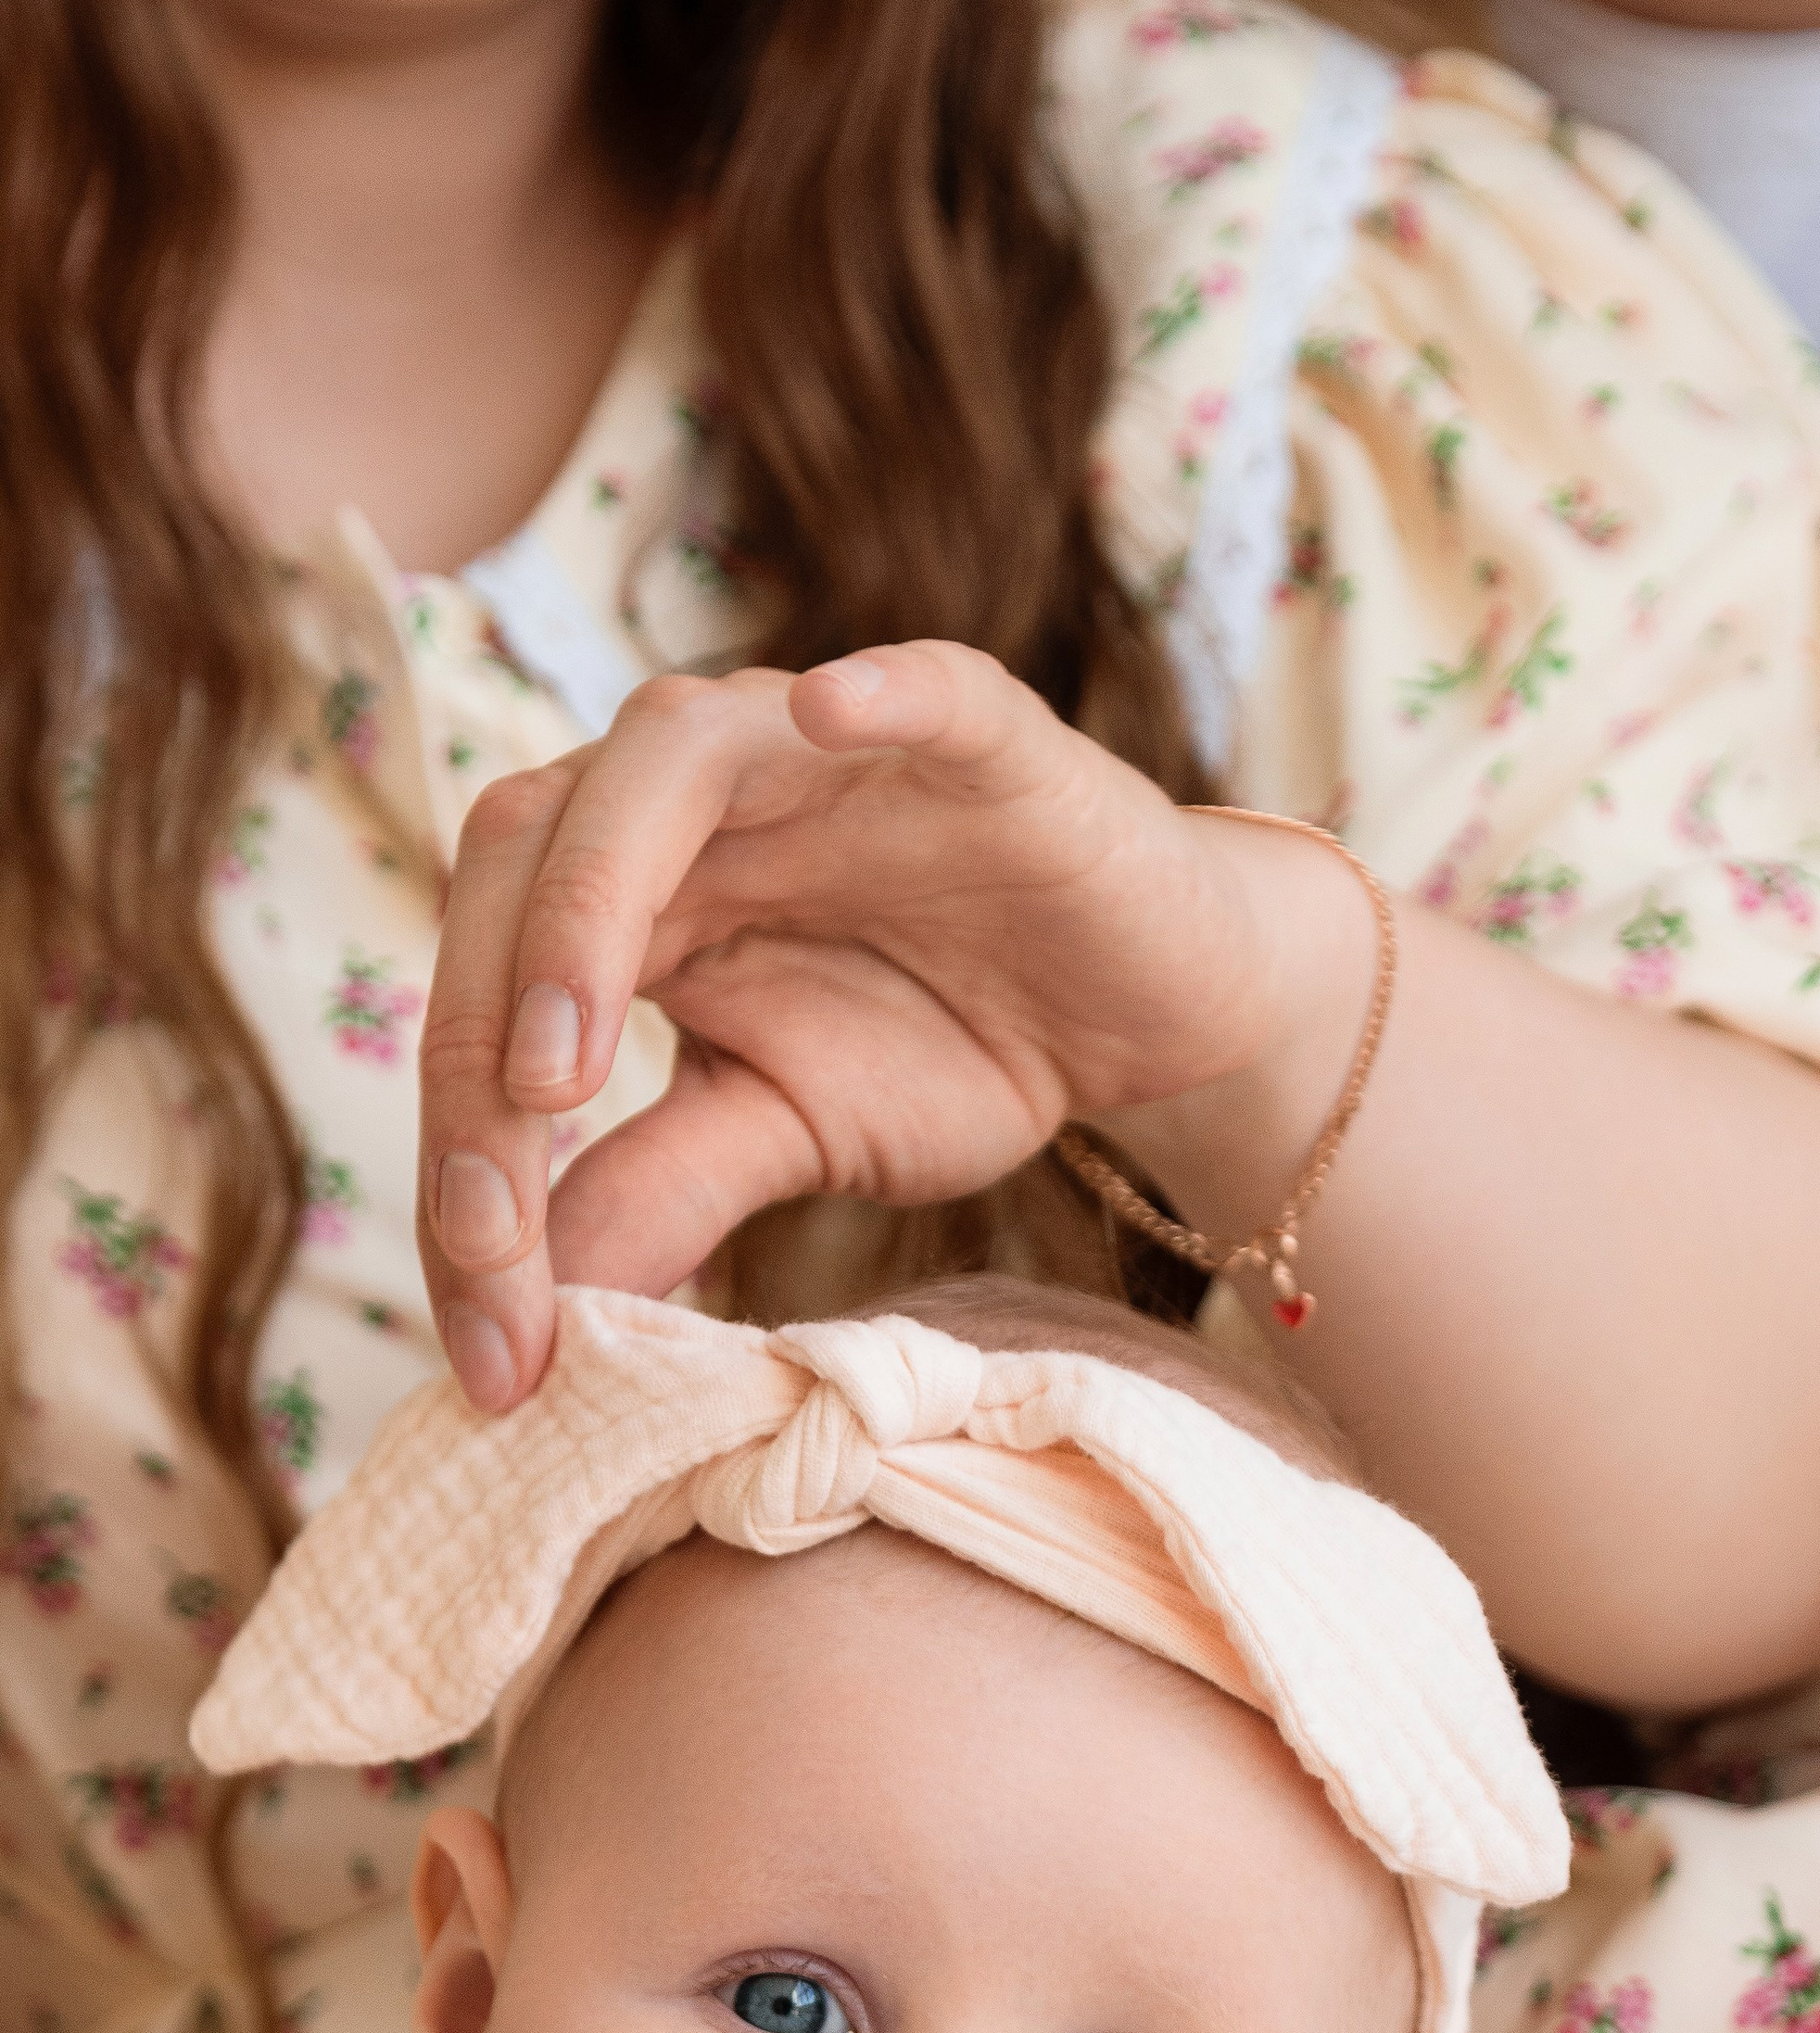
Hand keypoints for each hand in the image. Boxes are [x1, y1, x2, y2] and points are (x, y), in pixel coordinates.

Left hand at [415, 643, 1370, 1409]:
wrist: (1142, 1016)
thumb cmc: (951, 1047)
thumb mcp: (781, 1137)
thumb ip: (654, 1194)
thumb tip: (520, 1328)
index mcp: (621, 887)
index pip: (483, 992)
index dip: (464, 1165)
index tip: (486, 1343)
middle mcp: (690, 794)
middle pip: (524, 857)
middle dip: (478, 1042)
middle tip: (490, 1228)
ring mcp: (825, 750)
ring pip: (663, 758)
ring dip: (587, 903)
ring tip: (558, 1067)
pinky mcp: (982, 738)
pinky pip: (922, 688)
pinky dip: (875, 691)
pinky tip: (831, 712)